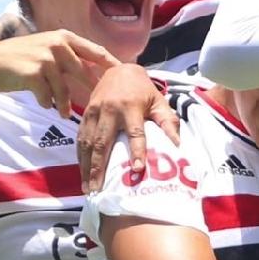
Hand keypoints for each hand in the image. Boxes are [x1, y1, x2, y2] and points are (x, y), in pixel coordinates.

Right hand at [0, 29, 118, 115]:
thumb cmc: (21, 61)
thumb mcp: (47, 51)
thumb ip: (69, 58)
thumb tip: (96, 73)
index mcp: (64, 37)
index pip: (96, 51)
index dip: (112, 64)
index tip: (126, 75)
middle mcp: (57, 44)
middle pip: (84, 72)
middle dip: (93, 90)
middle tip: (101, 104)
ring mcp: (46, 57)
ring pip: (64, 89)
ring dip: (65, 104)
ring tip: (65, 114)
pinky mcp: (35, 73)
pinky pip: (49, 96)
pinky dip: (47, 102)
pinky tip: (43, 104)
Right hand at [77, 63, 181, 188]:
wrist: (119, 70)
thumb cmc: (143, 91)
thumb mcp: (159, 102)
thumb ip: (168, 122)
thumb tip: (178, 145)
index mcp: (131, 106)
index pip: (135, 132)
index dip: (137, 150)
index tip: (137, 169)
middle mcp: (110, 109)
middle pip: (103, 142)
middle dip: (98, 167)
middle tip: (97, 189)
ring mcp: (94, 112)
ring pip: (87, 142)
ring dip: (86, 167)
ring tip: (88, 187)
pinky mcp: (85, 114)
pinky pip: (80, 138)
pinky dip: (80, 156)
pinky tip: (82, 172)